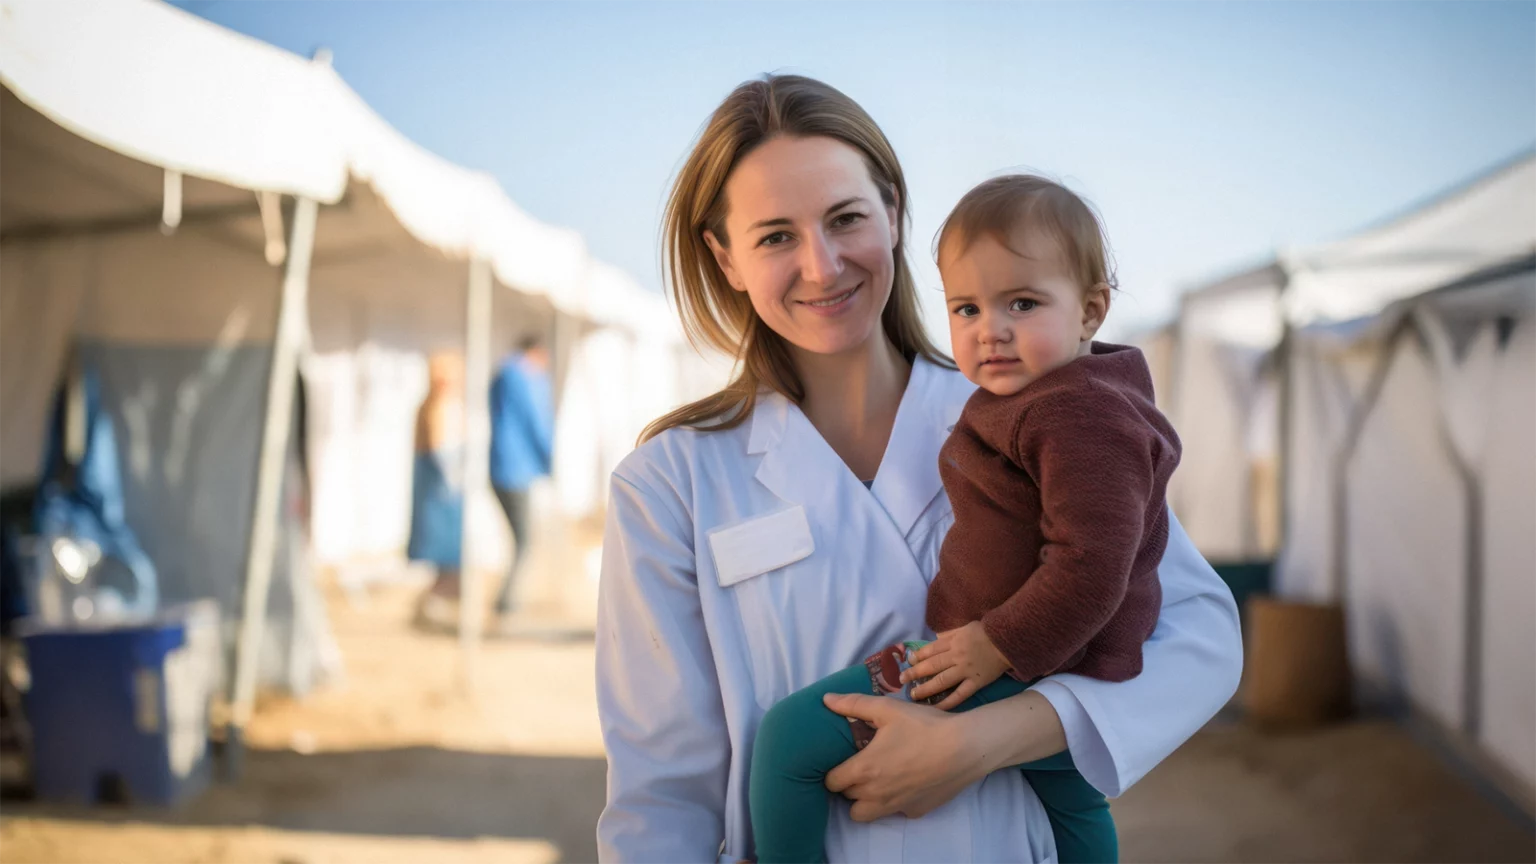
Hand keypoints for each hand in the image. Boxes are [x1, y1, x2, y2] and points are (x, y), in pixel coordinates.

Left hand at [821, 692, 988, 820]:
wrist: (965, 748)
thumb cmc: (924, 726)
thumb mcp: (886, 709)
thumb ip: (853, 704)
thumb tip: (826, 699)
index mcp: (864, 769)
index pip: (832, 782)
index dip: (833, 771)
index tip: (841, 761)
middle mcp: (876, 793)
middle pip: (847, 798)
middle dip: (848, 785)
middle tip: (859, 767)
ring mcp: (895, 805)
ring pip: (864, 814)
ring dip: (863, 801)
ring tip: (874, 782)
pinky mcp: (915, 811)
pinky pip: (894, 811)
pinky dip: (893, 801)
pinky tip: (905, 782)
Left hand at [901, 621, 1009, 709]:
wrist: (1006, 640)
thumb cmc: (984, 632)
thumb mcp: (963, 628)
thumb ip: (948, 636)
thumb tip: (933, 641)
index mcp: (952, 642)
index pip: (930, 650)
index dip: (916, 657)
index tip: (907, 663)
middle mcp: (956, 657)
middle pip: (931, 666)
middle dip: (914, 673)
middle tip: (902, 680)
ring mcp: (966, 671)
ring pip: (942, 681)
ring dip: (925, 689)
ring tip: (913, 695)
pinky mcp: (976, 683)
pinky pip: (960, 695)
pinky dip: (948, 702)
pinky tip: (936, 708)